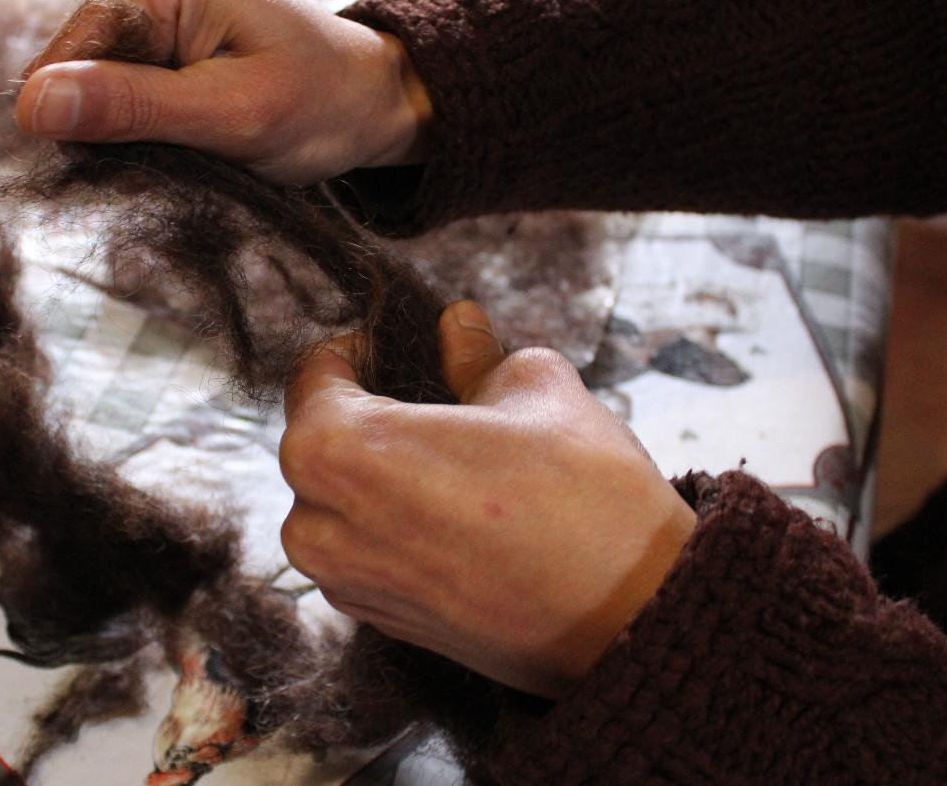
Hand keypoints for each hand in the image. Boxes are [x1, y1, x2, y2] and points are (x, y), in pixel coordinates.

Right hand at [14, 0, 431, 183]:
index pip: (66, 62)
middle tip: (190, 145)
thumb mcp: (229, 117)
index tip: (164, 148)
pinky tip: (186, 127)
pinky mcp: (147, 29)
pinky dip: (142, 120)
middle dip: (117, 124)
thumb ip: (131, 108)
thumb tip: (29, 106)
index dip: (96, 123)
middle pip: (72, 71)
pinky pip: (112, 86)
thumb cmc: (319, 105)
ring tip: (195, 136)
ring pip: (87, 85)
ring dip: (131, 126)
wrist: (369, 98)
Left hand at [278, 301, 696, 697]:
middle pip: (321, 441)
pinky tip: (463, 517)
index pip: (314, 373)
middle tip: (440, 403)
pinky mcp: (378, 621)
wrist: (632, 618)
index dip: (361, 348)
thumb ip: (475, 356)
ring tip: (459, 464)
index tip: (399, 346)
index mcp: (332, 448)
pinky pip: (365, 551)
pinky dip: (399, 527)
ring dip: (383, 477)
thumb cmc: (583, 496)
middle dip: (372, 415)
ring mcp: (343, 581)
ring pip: (340, 502)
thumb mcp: (533, 387)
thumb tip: (456, 325)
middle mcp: (315, 523)